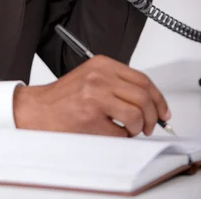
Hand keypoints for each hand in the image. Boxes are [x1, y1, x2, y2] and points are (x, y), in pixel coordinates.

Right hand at [13, 55, 169, 136]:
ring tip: (130, 130)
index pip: (142, 79)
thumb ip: (117, 83)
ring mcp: (95, 95)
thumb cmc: (64, 97)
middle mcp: (100, 77)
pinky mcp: (91, 116)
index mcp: (102, 64)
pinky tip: (113, 132)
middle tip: (151, 125)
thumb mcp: (92, 78)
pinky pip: (121, 130)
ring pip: (137, 114)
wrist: (38, 109)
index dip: (158, 98)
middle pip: (144, 96)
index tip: (162, 110)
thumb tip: (149, 100)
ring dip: (139, 127)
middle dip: (154, 116)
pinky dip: (123, 136)